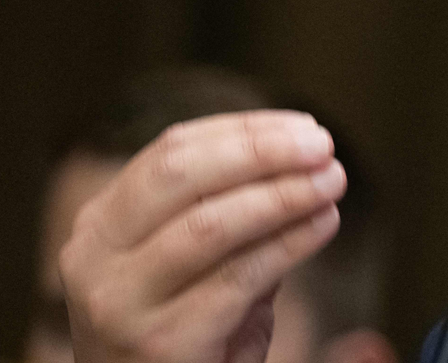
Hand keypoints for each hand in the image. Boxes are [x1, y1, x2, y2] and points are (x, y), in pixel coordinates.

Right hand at [59, 110, 347, 362]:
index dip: (244, 130)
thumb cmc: (186, 334)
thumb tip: (304, 156)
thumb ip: (234, 212)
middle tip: (322, 145)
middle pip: (181, 175)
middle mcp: (96, 257)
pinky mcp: (158, 341)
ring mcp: (119, 301)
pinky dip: (290, 242)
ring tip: (332, 182)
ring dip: (283, 194)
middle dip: (260, 151)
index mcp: (103, 224)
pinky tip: (324, 224)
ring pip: (209, 224)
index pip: (172, 150)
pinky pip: (237, 278)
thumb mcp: (197, 264)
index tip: (306, 126)